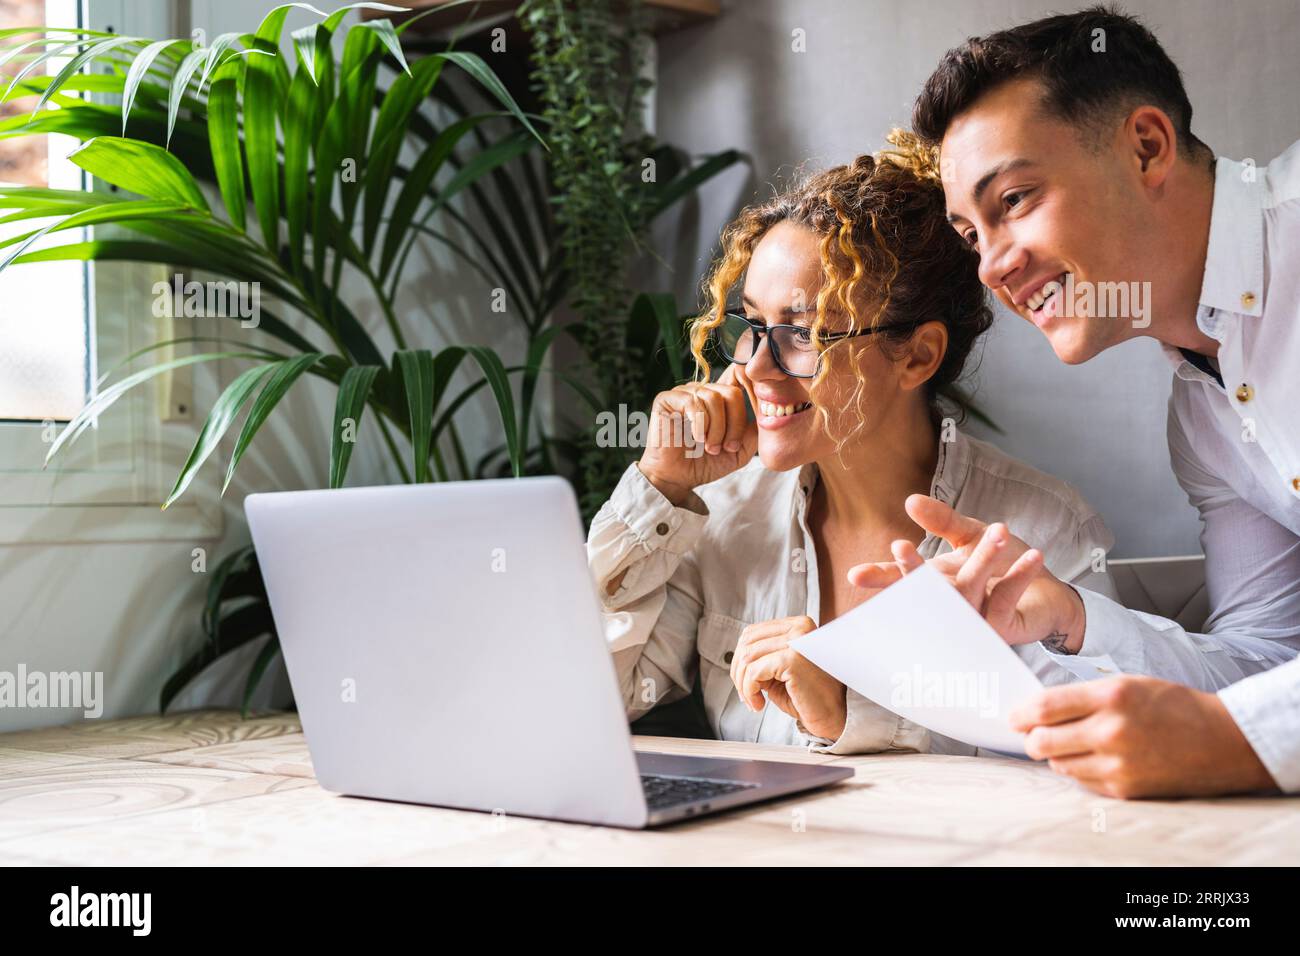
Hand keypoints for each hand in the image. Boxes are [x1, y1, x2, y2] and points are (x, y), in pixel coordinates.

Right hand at [638, 364, 758, 505]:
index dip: (750, 392)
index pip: (740, 379)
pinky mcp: (666, 399)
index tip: (754, 416)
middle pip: (732, 392)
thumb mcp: (740, 450)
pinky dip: (699, 424)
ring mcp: (684, 393)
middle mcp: (702, 391)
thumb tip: (768, 409)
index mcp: (720, 398)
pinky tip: (696, 438)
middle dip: (734, 424)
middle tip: (727, 446)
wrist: (677, 479)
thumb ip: (754, 430)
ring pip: (713, 398)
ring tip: (709, 447)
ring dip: (716, 428)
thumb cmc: (706, 463)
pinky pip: (692, 402)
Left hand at [729, 616, 846, 740]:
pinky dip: (749, 691)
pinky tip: (759, 704)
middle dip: (739, 673)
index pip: (752, 633)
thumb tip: (735, 658)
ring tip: (753, 701)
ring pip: (746, 658)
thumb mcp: (779, 670)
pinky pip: (753, 672)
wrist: (834, 716)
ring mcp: (797, 641)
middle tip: (746, 696)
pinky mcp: (792, 659)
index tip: (746, 683)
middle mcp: (799, 628)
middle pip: (746, 643)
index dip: (741, 659)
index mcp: (797, 625)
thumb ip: (761, 657)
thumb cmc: (807, 696)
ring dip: (743, 684)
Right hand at [846, 494, 1084, 649]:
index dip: (879, 578)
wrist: (1048, 593)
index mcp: (936, 583)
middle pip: (925, 591)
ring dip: (983, 559)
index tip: (855, 575)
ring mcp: (972, 621)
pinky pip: (1004, 599)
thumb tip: (909, 501)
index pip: (903, 581)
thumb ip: (942, 521)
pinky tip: (1033, 555)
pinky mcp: (1000, 630)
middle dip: (911, 570)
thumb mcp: (971, 535)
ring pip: (968, 590)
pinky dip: (1019, 576)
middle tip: (899, 547)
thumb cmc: (1005, 564)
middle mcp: (949, 605)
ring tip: (998, 529)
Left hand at [1010, 675, 1277, 797]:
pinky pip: (1081, 781)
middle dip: (1032, 738)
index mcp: (1111, 696)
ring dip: (1056, 755)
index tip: (1014, 717)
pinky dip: (1080, 770)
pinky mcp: (1125, 789)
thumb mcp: (1127, 684)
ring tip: (1073, 743)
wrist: (1223, 741)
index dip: (1020, 713)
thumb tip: (1037, 710)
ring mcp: (1118, 764)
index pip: (1043, 707)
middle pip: (1041, 742)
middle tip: (1034, 733)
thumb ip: (1082, 696)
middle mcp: (1111, 731)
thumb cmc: (1172, 706)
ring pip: (1058, 764)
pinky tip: (1095, 757)